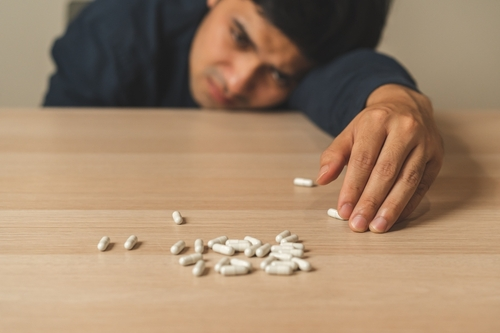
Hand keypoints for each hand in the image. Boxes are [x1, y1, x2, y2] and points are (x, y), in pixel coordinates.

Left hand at [316, 84, 443, 232]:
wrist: (406, 106)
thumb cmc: (375, 124)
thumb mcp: (350, 133)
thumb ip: (334, 155)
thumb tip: (322, 179)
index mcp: (377, 121)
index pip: (363, 160)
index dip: (353, 188)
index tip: (344, 210)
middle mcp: (404, 129)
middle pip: (386, 172)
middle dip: (371, 202)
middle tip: (359, 223)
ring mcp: (425, 143)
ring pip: (408, 180)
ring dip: (391, 207)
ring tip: (377, 227)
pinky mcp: (436, 157)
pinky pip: (423, 185)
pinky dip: (408, 204)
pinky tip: (395, 218)